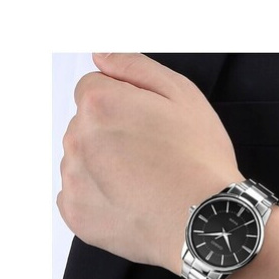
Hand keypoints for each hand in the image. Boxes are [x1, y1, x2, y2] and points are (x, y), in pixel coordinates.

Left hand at [57, 53, 243, 274]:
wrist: (203, 222)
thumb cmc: (200, 162)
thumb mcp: (183, 96)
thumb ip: (136, 67)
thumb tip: (101, 57)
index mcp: (100, 105)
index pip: (93, 88)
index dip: (124, 103)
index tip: (147, 125)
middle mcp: (78, 140)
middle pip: (86, 125)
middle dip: (112, 134)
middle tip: (150, 156)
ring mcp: (75, 181)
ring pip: (81, 160)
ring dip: (103, 165)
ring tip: (142, 182)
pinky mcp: (77, 215)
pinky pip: (78, 195)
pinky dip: (98, 196)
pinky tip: (128, 201)